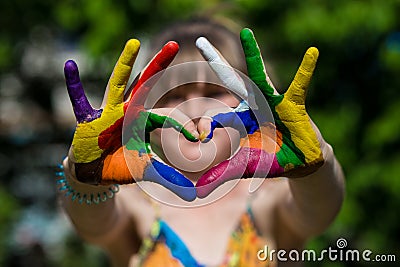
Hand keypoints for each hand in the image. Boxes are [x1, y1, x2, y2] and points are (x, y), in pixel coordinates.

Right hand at [65, 39, 197, 200]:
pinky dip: (73, 85)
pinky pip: (78, 101)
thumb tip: (193, 196)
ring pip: (116, 85)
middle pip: (145, 86)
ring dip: (124, 65)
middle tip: (173, 45)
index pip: (165, 118)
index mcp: (142, 122)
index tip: (197, 137)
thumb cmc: (120, 165)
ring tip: (134, 43)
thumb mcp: (144, 172)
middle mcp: (127, 112)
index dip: (181, 127)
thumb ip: (167, 179)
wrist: (93, 172)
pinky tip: (69, 65)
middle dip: (158, 66)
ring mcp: (107, 113)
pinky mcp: (87, 120)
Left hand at [195, 29, 323, 197]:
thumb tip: (197, 191)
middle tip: (201, 41)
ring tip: (246, 33)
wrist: (301, 163)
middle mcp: (252, 106)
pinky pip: (300, 85)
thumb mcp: (245, 167)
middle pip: (231, 81)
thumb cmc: (271, 161)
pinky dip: (306, 70)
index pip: (217, 116)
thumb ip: (222, 174)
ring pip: (259, 77)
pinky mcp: (293, 105)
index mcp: (239, 120)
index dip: (209, 127)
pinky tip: (312, 52)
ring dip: (253, 55)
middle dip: (216, 61)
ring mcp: (272, 102)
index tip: (201, 136)